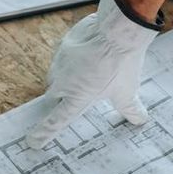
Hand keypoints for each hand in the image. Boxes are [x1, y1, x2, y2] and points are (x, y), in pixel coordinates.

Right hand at [23, 0, 156, 147]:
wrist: (116, 31)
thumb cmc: (121, 65)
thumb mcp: (127, 91)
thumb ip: (131, 109)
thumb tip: (139, 120)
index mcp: (76, 99)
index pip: (56, 121)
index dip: (44, 133)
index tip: (32, 142)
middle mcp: (62, 83)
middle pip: (52, 97)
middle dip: (59, 101)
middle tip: (70, 101)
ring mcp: (60, 62)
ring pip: (56, 76)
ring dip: (65, 79)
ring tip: (84, 75)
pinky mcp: (63, 45)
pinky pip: (63, 56)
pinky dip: (71, 59)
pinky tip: (87, 55)